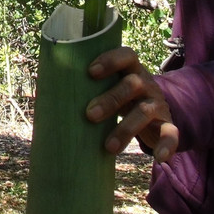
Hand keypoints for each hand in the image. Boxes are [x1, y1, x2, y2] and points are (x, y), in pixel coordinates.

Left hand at [86, 46, 178, 161]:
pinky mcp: (168, 125)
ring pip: (145, 111)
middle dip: (110, 99)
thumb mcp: (110, 88)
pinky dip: (167, 145)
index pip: (126, 55)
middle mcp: (146, 83)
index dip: (110, 60)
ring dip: (125, 129)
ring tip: (108, 147)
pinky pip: (171, 134)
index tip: (90, 72)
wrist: (155, 116)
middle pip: (132, 84)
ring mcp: (157, 104)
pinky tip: (158, 157)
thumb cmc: (121, 99)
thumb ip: (86, 88)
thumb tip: (42, 94)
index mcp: (131, 70)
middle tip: (89, 115)